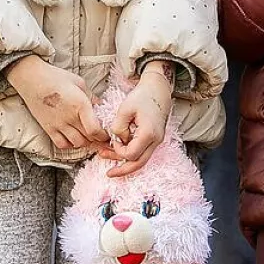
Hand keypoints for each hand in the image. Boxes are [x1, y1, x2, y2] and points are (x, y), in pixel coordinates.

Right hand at [8, 56, 108, 151]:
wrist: (32, 79)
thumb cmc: (55, 77)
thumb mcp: (79, 83)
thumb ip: (91, 97)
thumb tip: (100, 106)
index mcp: (80, 105)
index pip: (95, 129)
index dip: (103, 135)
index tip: (107, 133)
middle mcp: (70, 117)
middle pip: (88, 138)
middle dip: (97, 139)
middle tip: (101, 136)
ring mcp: (58, 125)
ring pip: (77, 143)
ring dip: (85, 142)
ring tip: (88, 137)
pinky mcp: (49, 128)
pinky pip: (62, 144)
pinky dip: (70, 144)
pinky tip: (73, 138)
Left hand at [101, 61, 174, 177]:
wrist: (158, 90)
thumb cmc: (142, 96)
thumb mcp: (124, 109)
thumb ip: (118, 127)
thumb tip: (117, 140)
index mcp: (148, 134)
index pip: (131, 154)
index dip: (118, 151)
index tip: (113, 140)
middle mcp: (155, 140)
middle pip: (139, 164)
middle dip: (123, 170)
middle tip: (109, 174)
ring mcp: (156, 141)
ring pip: (140, 159)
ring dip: (124, 161)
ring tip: (106, 156)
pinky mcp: (154, 138)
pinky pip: (142, 151)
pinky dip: (130, 153)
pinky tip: (117, 149)